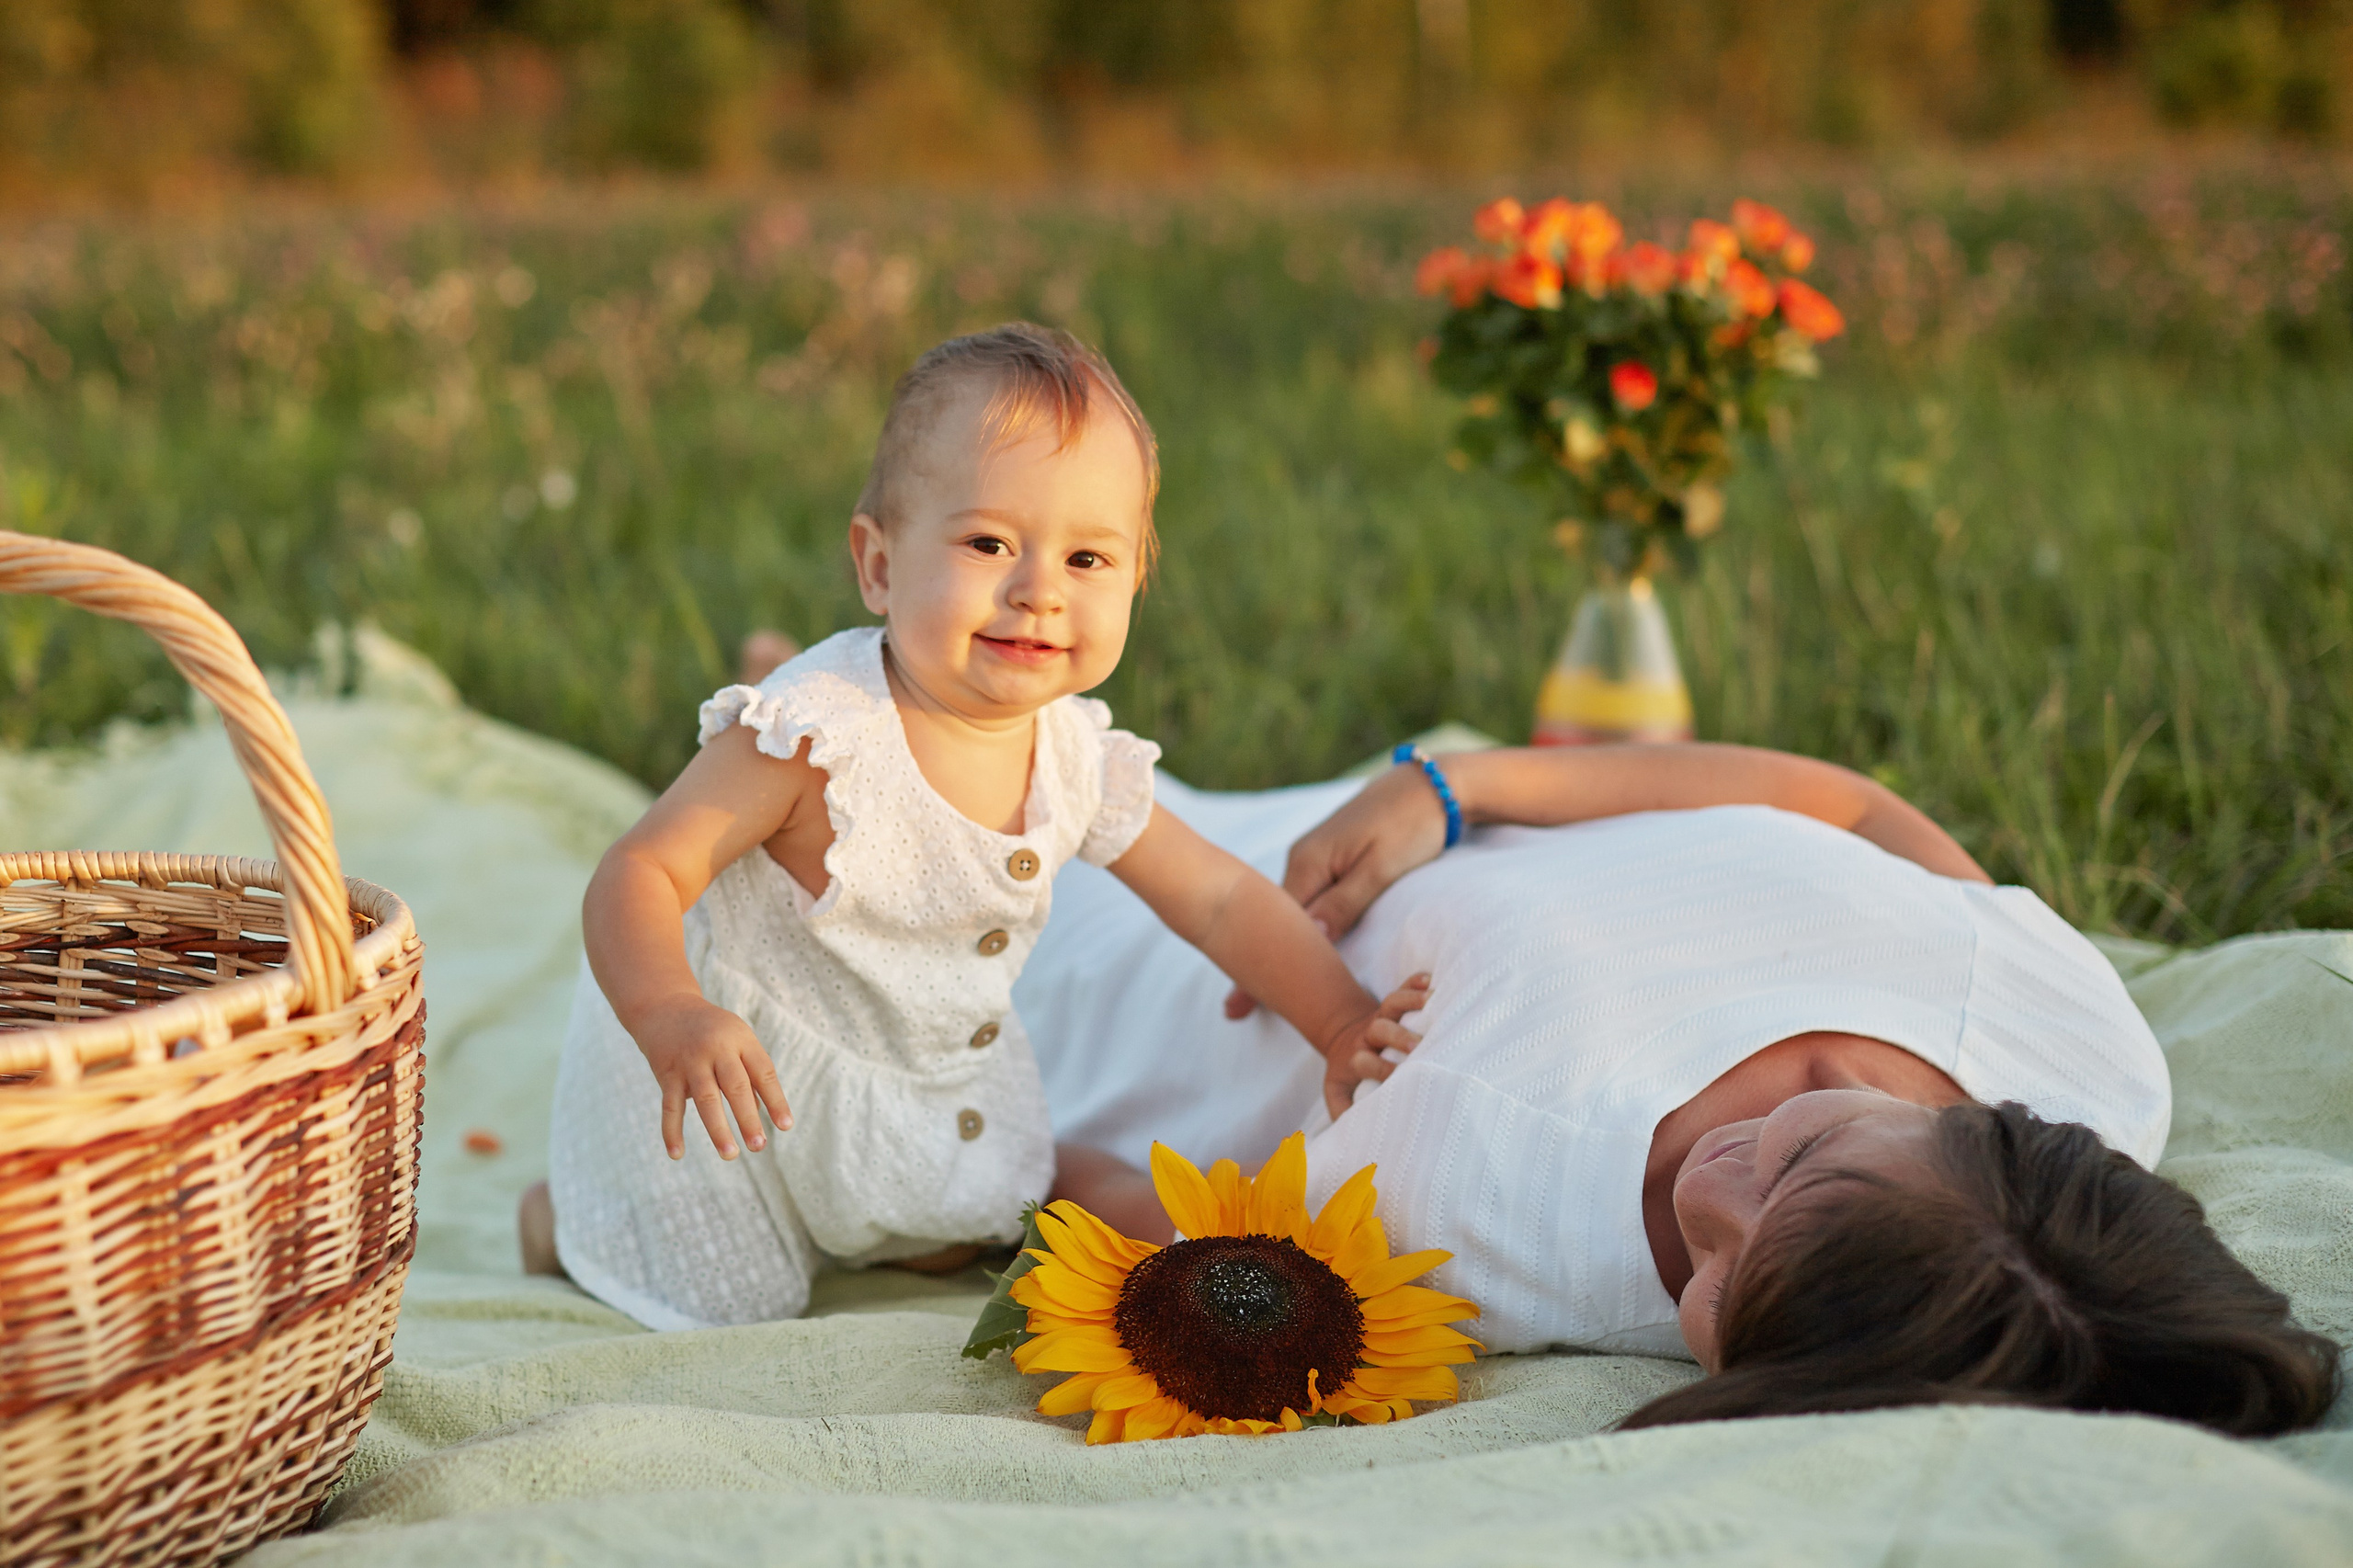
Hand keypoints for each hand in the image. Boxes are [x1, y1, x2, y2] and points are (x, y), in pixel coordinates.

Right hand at [632, 994, 792, 1160]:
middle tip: (759, 1146)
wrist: (664, 1006)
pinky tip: (677, 1154)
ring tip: (730, 1155)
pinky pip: (670, 1106)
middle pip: (736, 1087)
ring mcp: (690, 1061)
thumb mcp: (736, 1040)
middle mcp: (716, 1048)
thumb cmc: (711, 1030)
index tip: (786, 1126)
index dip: (776, 1100)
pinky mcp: (667, 1073)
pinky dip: (672, 1131)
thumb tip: (759, 1113)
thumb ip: (749, 1074)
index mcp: (740, 1039)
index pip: (763, 1072)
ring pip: (707, 1099)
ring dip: (718, 1129)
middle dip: (748, 1119)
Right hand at [1224, 763, 1453, 1018]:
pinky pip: (1306, 901)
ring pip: (1290, 912)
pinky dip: (1295, 928)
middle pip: (1276, 920)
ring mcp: (1314, 857)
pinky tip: (1287, 947)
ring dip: (1275, 946)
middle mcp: (1303, 859)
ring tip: (1252, 989)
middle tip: (1234, 1010)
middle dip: (1256, 962)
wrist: (1431, 785)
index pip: (1276, 923)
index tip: (1240, 1002)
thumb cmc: (1411, 825)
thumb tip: (1309, 939)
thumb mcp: (1381, 867)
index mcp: (1310, 862)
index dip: (1259, 964)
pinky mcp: (1330, 857)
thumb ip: (1345, 903)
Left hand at [1318, 972, 1430, 1120]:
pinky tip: (1433, 979)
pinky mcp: (1393, 1003)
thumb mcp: (1337, 1093)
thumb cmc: (1348, 1074)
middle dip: (1398, 1035)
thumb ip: (1342, 1111)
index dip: (1379, 1068)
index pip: (1365, 1061)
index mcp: (1357, 1057)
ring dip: (1410, 999)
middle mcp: (1370, 1034)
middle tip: (1418, 1044)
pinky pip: (1403, 986)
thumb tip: (1353, 1137)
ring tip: (1433, 998)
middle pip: (1380, 1028)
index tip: (1397, 1078)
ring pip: (1393, 1002)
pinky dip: (1416, 981)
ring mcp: (1382, 1015)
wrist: (1342, 1037)